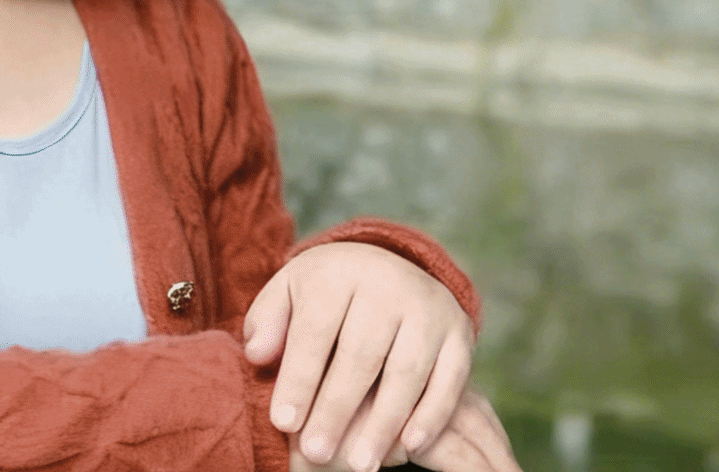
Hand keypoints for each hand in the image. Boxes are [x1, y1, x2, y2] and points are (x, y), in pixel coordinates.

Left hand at [244, 242, 474, 471]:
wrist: (387, 267)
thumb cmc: (325, 296)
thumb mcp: (289, 295)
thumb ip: (267, 323)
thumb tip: (258, 355)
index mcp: (339, 271)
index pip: (315, 331)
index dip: (298, 379)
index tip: (283, 423)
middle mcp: (389, 283)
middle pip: (361, 354)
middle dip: (336, 409)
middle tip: (315, 453)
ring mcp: (429, 306)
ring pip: (406, 370)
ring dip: (383, 423)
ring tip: (360, 464)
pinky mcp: (460, 331)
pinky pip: (451, 378)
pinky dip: (432, 414)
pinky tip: (410, 445)